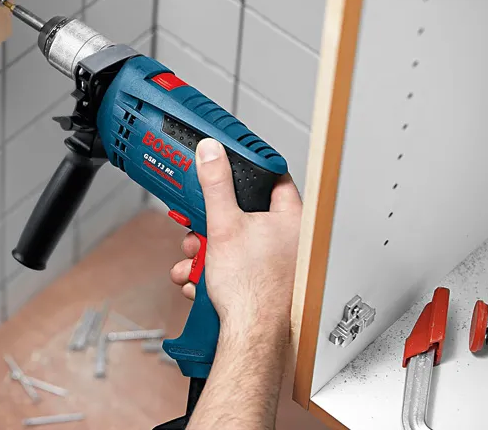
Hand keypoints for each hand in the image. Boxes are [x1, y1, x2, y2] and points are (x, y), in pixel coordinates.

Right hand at [170, 139, 301, 325]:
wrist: (250, 336)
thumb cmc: (252, 289)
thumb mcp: (224, 225)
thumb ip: (216, 185)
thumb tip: (212, 153)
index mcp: (292, 219)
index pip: (274, 179)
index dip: (249, 172)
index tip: (232, 168)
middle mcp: (290, 240)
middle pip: (244, 214)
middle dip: (212, 224)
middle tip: (200, 226)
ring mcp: (277, 263)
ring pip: (233, 243)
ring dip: (206, 251)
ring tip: (195, 260)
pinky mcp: (262, 283)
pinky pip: (233, 267)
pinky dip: (212, 272)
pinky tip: (200, 280)